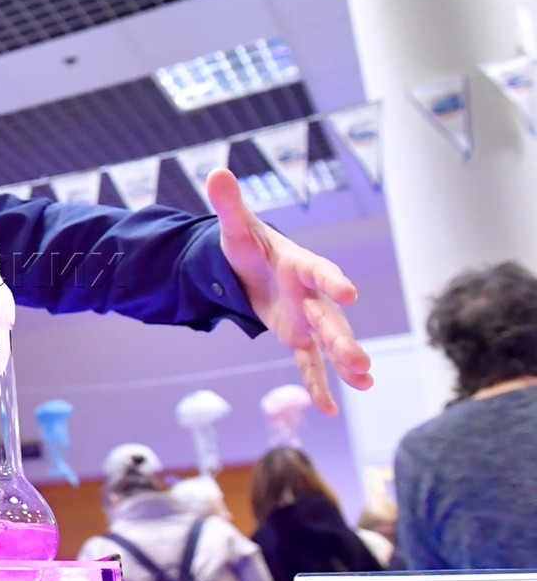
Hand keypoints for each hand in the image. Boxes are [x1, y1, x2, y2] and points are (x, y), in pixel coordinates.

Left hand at [206, 169, 371, 413]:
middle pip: (331, 319)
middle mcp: (311, 295)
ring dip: (345, 363)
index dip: (332, 281)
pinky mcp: (299, 338)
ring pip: (329, 343)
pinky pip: (309, 365)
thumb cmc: (248, 245)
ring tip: (364, 384)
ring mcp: (308, 319)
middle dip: (344, 340)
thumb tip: (216, 171)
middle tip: (361, 363)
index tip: (347, 294)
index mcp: (299, 266)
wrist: (252, 266)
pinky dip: (317, 386)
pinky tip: (327, 410)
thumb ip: (228, 204)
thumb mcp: (233, 228)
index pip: (319, 272)